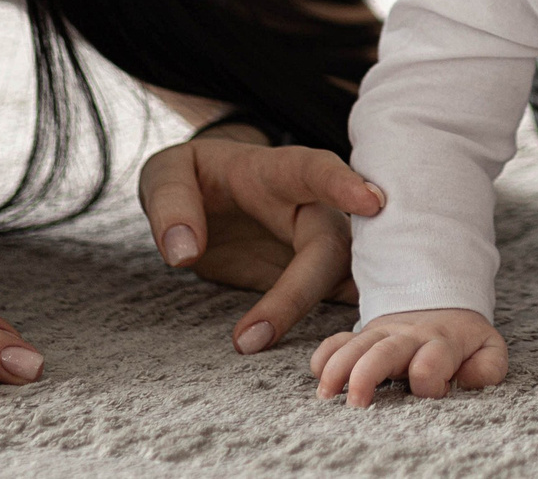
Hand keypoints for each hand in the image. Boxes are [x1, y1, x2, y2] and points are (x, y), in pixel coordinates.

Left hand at [138, 138, 384, 355]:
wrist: (207, 196)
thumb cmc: (193, 177)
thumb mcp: (166, 174)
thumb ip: (171, 205)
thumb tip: (183, 252)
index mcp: (277, 172)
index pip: (314, 170)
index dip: (344, 185)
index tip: (371, 203)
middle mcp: (310, 209)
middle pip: (331, 244)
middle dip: (302, 292)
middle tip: (249, 340)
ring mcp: (317, 247)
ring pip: (350, 279)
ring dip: (342, 319)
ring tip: (316, 367)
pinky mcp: (314, 281)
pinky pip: (339, 305)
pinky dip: (344, 334)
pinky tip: (338, 363)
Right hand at [309, 308, 506, 405]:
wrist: (444, 302)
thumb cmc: (464, 340)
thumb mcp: (489, 348)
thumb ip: (488, 367)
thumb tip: (466, 381)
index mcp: (441, 343)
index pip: (431, 363)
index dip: (429, 382)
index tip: (432, 393)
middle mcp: (408, 338)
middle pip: (385, 352)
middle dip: (368, 375)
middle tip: (356, 404)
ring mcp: (383, 334)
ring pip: (356, 346)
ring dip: (339, 368)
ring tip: (327, 395)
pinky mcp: (364, 336)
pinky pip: (338, 340)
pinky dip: (326, 354)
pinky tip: (319, 374)